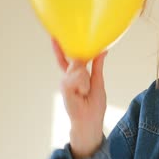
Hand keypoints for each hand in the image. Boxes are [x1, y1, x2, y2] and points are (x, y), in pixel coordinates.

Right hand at [52, 37, 107, 158]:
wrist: (89, 124)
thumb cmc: (93, 106)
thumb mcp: (98, 83)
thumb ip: (97, 66)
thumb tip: (102, 50)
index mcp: (75, 76)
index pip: (67, 58)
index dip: (62, 47)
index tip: (56, 34)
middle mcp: (67, 79)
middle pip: (75, 61)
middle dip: (84, 69)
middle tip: (86, 87)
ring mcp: (65, 83)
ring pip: (77, 69)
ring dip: (84, 78)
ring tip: (85, 91)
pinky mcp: (65, 89)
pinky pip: (74, 78)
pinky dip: (81, 82)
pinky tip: (82, 90)